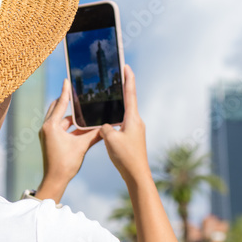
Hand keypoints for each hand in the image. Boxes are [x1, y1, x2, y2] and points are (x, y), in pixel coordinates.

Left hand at [36, 77, 102, 199]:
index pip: (60, 104)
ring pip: (59, 118)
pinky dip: (69, 125)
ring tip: (82, 109)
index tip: (68, 80)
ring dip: (70, 115)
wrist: (55, 180)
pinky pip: (59, 126)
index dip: (66, 92)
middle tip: (77, 93)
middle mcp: (46, 127)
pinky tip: (80, 125)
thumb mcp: (82, 146)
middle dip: (66, 101)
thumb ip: (93, 134)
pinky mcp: (49, 139)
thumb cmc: (66, 164)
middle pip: (56, 108)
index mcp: (52, 126)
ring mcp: (47, 133)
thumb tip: (106, 126)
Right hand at [99, 65, 149, 184]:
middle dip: (122, 89)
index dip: (128, 79)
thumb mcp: (110, 139)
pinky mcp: (133, 138)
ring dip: (118, 106)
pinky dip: (115, 120)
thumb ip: (105, 127)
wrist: (136, 175)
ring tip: (109, 98)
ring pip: (124, 114)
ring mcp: (136, 130)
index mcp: (133, 119)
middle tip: (116, 76)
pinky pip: (122, 124)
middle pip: (129, 101)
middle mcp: (136, 122)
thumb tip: (106, 126)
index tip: (126, 66)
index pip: (131, 93)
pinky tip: (107, 122)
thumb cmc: (125, 157)